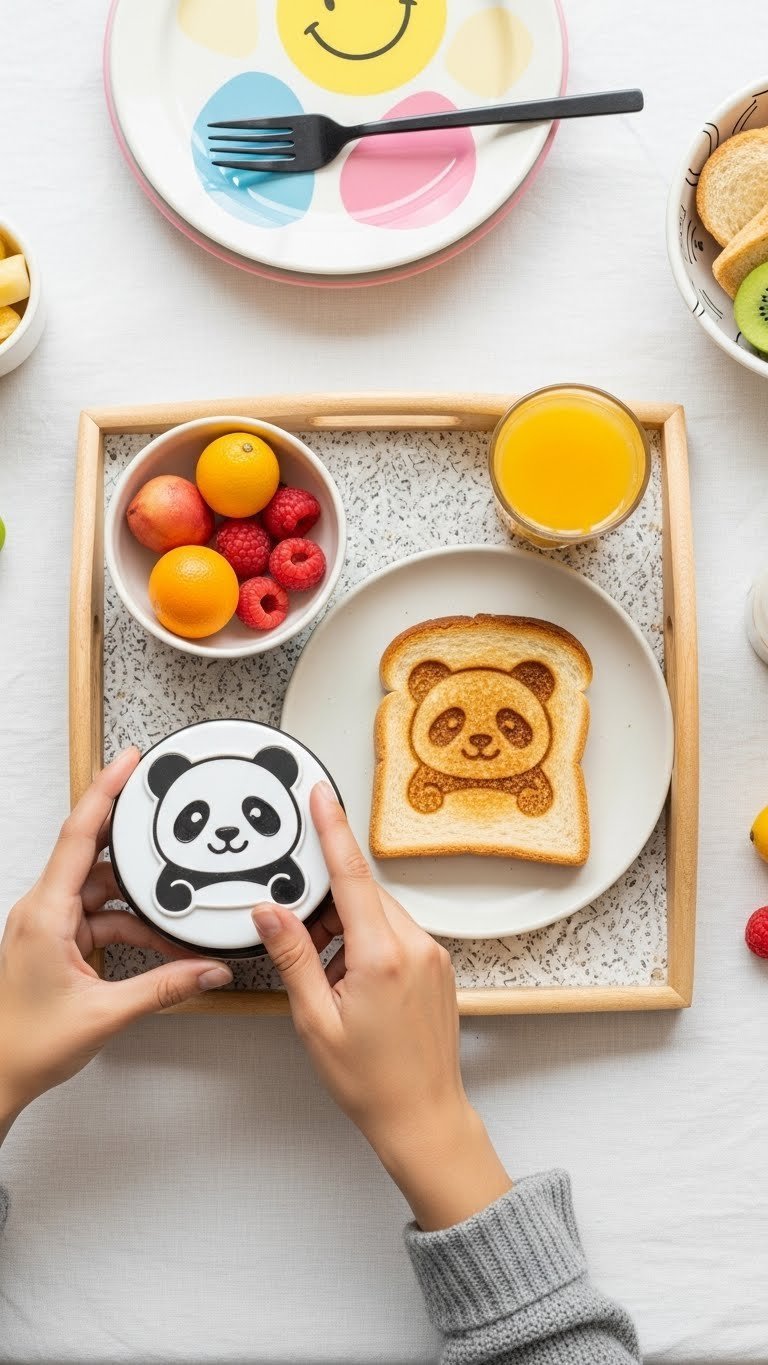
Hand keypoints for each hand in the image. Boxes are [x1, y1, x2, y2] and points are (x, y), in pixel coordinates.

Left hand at [0, 748, 232, 1142]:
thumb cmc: (24, 1044)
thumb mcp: (105, 1013)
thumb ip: (165, 986)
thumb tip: (207, 969)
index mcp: (45, 913)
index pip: (80, 835)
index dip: (106, 792)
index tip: (129, 762)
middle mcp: (44, 910)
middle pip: (96, 856)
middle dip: (136, 842)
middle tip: (167, 817)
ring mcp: (50, 925)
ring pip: (105, 893)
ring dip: (141, 904)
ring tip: (177, 915)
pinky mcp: (58, 943)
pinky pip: (102, 919)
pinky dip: (132, 927)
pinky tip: (159, 945)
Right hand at [253, 783, 511, 1230]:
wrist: (424, 1117)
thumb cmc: (372, 1081)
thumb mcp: (315, 1019)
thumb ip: (293, 956)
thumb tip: (270, 911)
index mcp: (383, 956)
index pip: (352, 875)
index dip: (333, 830)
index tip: (322, 795)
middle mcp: (416, 947)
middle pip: (364, 896)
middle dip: (329, 907)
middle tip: (305, 944)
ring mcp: (433, 956)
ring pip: (380, 915)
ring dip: (349, 930)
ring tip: (334, 982)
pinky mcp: (439, 967)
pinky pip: (398, 935)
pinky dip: (369, 945)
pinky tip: (355, 983)